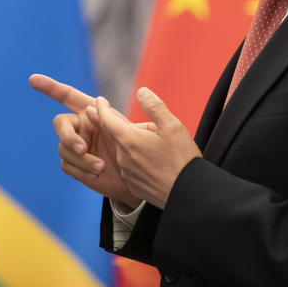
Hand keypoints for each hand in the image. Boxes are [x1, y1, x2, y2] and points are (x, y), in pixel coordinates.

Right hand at [29, 74, 148, 208]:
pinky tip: (96, 174)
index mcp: (91, 111)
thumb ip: (111, 120)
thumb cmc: (136, 150)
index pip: (68, 95)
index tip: (33, 79)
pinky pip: (66, 165)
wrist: (135, 178)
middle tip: (83, 149)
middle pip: (60, 123)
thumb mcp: (130, 132)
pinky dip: (81, 170)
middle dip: (68, 136)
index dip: (50, 87)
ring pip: (63, 148)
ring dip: (81, 159)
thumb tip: (91, 109)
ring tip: (101, 167)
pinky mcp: (72, 163)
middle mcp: (79, 125)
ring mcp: (74, 145)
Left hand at [96, 87, 200, 208]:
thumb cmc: (182, 160)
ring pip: (123, 151)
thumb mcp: (172, 127)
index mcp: (130, 140)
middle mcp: (123, 157)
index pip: (107, 120)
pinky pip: (129, 166)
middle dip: (113, 124)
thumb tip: (141, 92)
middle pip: (115, 136)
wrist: (188, 194)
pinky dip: (133, 159)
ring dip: (128, 143)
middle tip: (106, 113)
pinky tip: (147, 159)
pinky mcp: (133, 184)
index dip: (102, 109)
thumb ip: (154, 107)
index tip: (99, 101)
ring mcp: (127, 173)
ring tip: (144, 140)